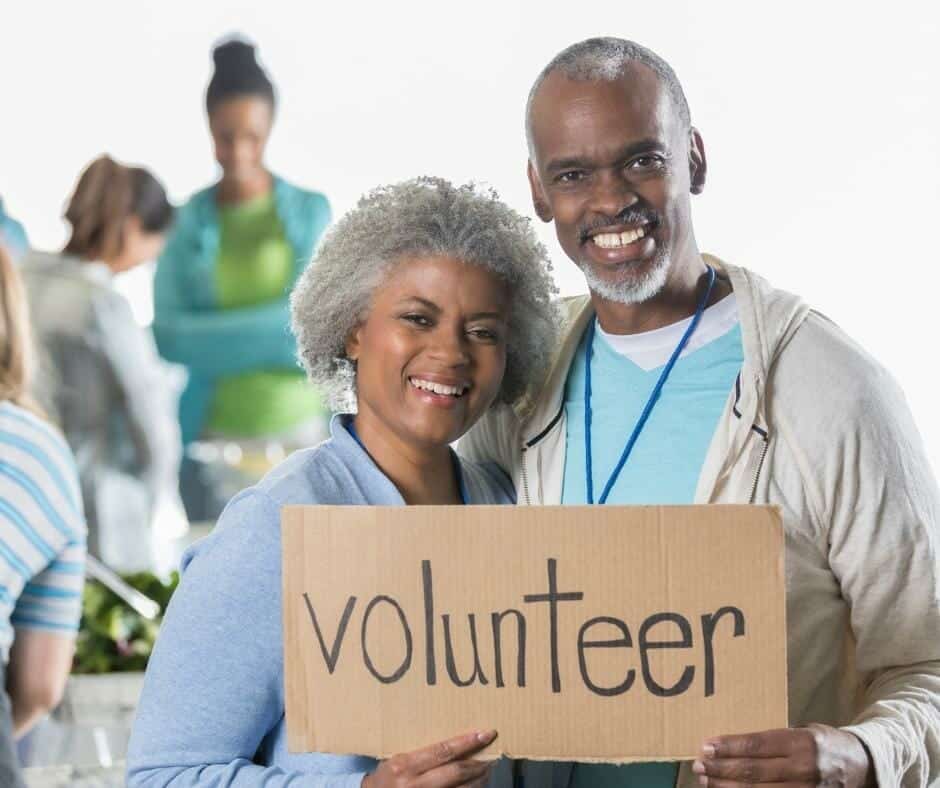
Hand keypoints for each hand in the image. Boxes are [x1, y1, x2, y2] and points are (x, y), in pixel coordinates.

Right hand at [362, 729, 496, 787]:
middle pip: (456, 772)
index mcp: (405, 765)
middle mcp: (414, 784)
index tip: (486, 734)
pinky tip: (474, 787)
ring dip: (478, 782)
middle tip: (492, 757)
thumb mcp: (398, 760)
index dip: (467, 742)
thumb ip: (422, 753)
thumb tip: (454, 742)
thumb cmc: (387, 777)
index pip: (443, 751)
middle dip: (478, 764)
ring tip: (487, 772)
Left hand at [692, 724, 874, 786]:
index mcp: (800, 742)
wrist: (863, 765)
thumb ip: (774, 740)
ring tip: (706, 780)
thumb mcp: (803, 731)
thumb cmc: (824, 742)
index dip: (729, 747)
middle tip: (698, 765)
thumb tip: (734, 744)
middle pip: (753, 771)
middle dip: (721, 769)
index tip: (705, 746)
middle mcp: (803, 768)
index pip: (756, 745)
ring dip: (728, 787)